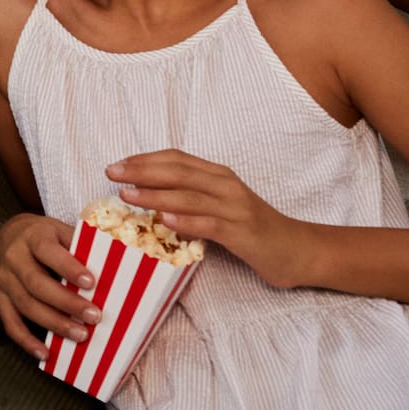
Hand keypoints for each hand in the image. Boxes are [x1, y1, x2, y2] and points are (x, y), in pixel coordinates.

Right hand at [0, 212, 96, 360]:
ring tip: (80, 335)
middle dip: (66, 302)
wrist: (6, 235)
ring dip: (53, 323)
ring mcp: (3, 279)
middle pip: (36, 283)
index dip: (68, 267)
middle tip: (93, 317)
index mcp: (32, 236)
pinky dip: (26, 340)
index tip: (91, 283)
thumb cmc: (44, 236)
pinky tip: (45, 353)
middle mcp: (13, 257)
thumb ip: (79, 247)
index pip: (48, 251)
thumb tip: (112, 271)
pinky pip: (9, 322)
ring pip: (25, 304)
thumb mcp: (60, 230)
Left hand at [112, 150, 311, 288]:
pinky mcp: (243, 233)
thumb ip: (190, 196)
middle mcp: (226, 186)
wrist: (297, 250)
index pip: (176, 159)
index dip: (144, 159)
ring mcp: (236, 209)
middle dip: (141, 171)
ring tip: (127, 194)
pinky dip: (187, 222)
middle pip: (178, 172)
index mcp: (218, 175)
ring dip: (155, 194)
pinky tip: (165, 221)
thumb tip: (147, 194)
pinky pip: (211, 225)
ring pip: (190, 196)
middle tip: (111, 173)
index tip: (116, 165)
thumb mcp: (219, 205)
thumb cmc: (252, 228)